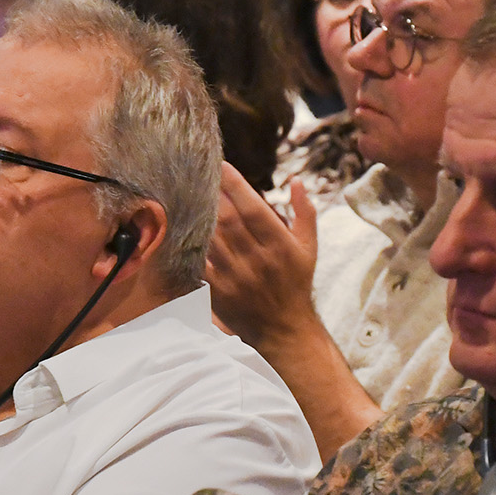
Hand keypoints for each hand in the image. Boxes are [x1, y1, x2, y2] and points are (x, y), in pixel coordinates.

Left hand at [205, 165, 319, 346]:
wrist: (284, 329)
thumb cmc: (296, 283)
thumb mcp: (309, 248)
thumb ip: (305, 212)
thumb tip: (296, 180)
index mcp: (281, 246)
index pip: (254, 209)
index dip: (236, 185)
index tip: (223, 165)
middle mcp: (258, 260)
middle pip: (229, 220)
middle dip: (214, 193)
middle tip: (201, 174)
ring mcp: (236, 277)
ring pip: (212, 238)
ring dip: (200, 214)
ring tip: (190, 193)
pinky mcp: (219, 291)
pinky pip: (200, 262)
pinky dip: (192, 243)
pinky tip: (186, 225)